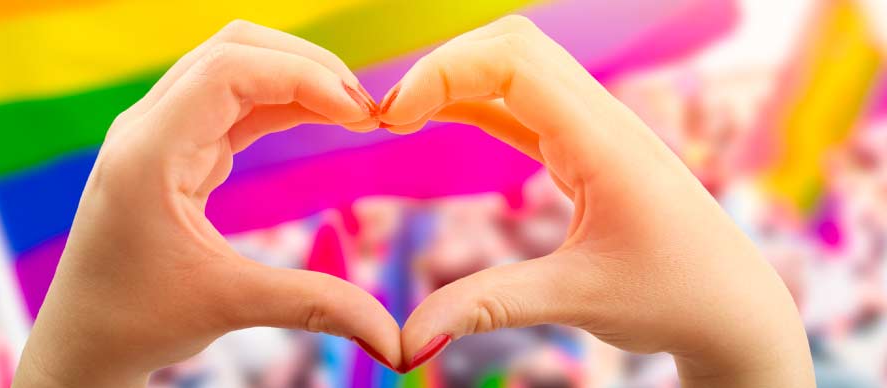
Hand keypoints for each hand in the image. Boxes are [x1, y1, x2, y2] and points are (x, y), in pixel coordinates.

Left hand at [12, 20, 399, 387]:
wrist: (83, 342)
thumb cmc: (136, 322)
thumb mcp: (230, 306)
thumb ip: (316, 306)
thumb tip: (396, 339)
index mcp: (149, 151)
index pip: (230, 69)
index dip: (304, 76)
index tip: (360, 115)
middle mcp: (149, 127)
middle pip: (234, 49)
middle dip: (306, 66)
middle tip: (364, 109)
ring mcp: (160, 134)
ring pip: (234, 68)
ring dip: (296, 80)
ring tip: (353, 114)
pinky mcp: (175, 150)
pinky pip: (233, 104)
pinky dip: (282, 104)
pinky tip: (321, 120)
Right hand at [380, 16, 814, 385]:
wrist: (732, 307)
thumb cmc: (675, 298)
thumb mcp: (577, 299)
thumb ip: (489, 307)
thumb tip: (407, 343)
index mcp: (604, 141)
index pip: (515, 61)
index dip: (444, 71)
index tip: (394, 119)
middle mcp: (602, 118)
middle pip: (512, 45)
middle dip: (443, 65)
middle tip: (389, 117)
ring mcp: (595, 129)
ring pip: (517, 66)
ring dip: (457, 78)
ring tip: (400, 117)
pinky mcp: (586, 148)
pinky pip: (523, 103)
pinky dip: (475, 101)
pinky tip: (438, 116)